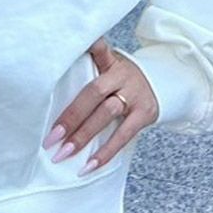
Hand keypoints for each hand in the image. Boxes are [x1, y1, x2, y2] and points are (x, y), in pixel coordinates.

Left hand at [42, 37, 158, 171]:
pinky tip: (88, 165)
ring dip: (83, 136)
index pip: (98, 50)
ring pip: (106, 114)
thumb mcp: (110, 65)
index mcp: (110, 61)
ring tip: (64, 153)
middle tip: (50, 137)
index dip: (89, 47)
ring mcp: (134, 95)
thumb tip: (51, 83)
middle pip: (94, 93)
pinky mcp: (144, 114)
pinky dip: (105, 152)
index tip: (71, 48)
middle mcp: (122, 76)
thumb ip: (88, 69)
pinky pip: (123, 136)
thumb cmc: (122, 79)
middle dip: (71, 116)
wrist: (161, 85)